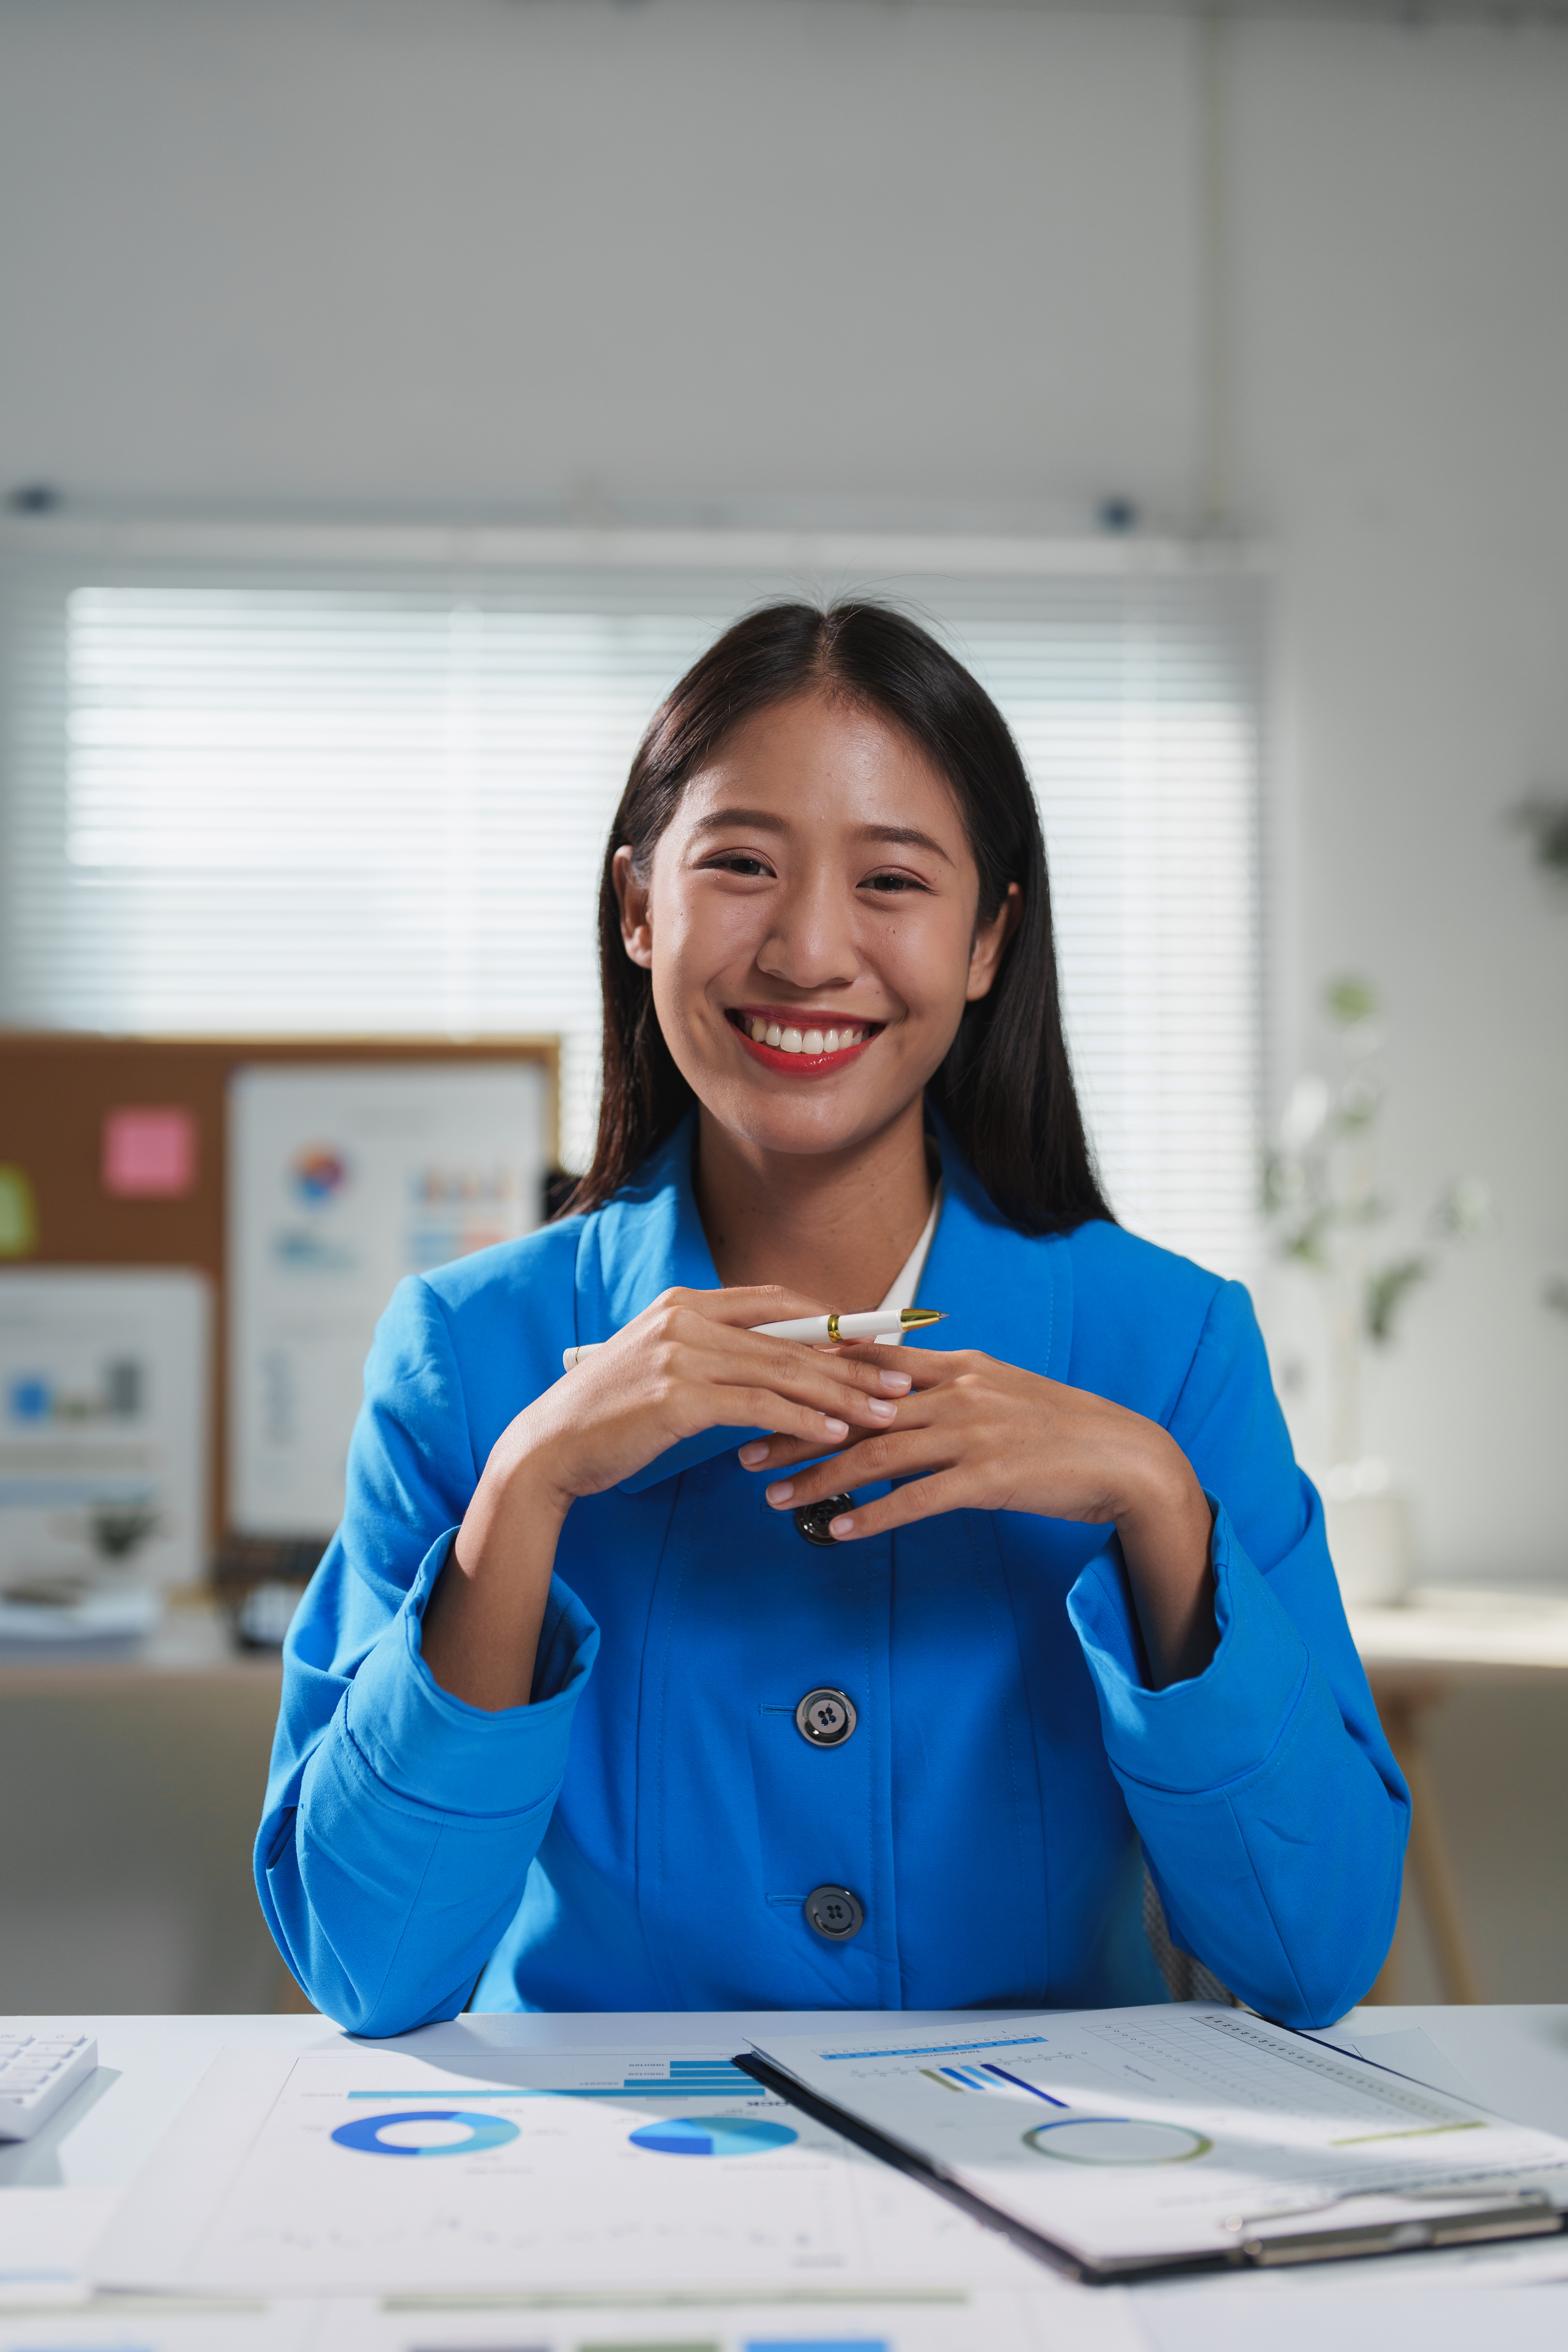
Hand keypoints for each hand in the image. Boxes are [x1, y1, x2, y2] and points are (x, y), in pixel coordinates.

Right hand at [424, 1290, 913, 1710]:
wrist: (550, 1449)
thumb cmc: (611, 1415)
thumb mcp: (666, 1368)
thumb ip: (717, 1356)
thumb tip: (780, 1364)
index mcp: (684, 1303)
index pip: (778, 1302)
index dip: (833, 1320)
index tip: (879, 1339)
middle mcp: (685, 1318)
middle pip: (791, 1337)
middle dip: (854, 1360)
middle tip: (904, 1377)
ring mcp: (680, 1354)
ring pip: (783, 1371)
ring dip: (842, 1395)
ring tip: (886, 1413)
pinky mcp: (678, 1396)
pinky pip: (759, 1406)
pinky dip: (804, 1421)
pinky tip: (836, 1436)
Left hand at [740, 1344, 1216, 1688]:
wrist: (1124, 1457)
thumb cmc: (1056, 1429)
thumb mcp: (995, 1390)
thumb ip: (940, 1385)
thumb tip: (885, 1388)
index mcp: (956, 1367)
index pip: (867, 1363)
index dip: (810, 1375)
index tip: (762, 1388)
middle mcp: (957, 1394)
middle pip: (857, 1411)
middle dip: (795, 1431)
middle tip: (744, 1452)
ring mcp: (973, 1435)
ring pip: (877, 1455)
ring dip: (820, 1478)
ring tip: (773, 1499)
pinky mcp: (989, 1479)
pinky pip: (918, 1500)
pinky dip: (873, 1517)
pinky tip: (836, 1532)